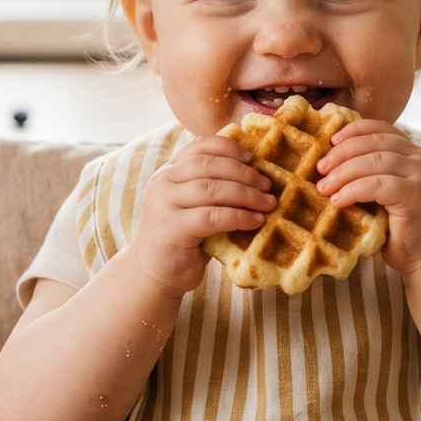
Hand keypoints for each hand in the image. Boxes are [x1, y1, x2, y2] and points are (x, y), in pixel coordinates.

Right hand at [128, 135, 276, 295]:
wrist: (153, 275)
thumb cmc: (182, 240)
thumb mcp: (193, 207)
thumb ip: (211, 188)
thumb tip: (256, 177)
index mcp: (167, 172)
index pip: (199, 146)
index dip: (229, 147)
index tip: (253, 158)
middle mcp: (162, 182)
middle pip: (209, 165)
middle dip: (244, 173)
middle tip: (267, 185)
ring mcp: (165, 204)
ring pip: (212, 189)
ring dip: (246, 195)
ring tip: (267, 203)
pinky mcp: (173, 228)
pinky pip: (213, 216)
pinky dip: (239, 216)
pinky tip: (255, 221)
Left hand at [316, 121, 420, 275]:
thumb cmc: (401, 227)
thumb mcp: (386, 192)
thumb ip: (370, 173)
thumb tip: (328, 162)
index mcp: (414, 153)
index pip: (382, 128)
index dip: (354, 130)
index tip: (331, 141)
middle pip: (375, 142)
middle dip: (342, 153)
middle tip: (321, 168)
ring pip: (375, 161)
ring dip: (344, 172)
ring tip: (324, 187)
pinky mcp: (415, 196)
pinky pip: (378, 185)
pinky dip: (354, 190)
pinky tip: (339, 201)